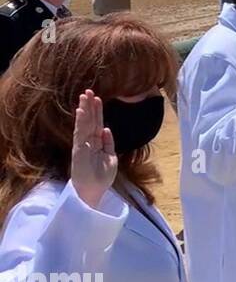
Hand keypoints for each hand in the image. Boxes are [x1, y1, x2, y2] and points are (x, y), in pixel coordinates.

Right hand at [70, 90, 116, 208]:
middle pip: (89, 121)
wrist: (93, 191)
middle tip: (89, 90)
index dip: (97, 111)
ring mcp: (83, 145)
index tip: (97, 98)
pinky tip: (81, 111)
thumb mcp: (110, 158)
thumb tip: (106, 129)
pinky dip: (81, 122)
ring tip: (85, 96)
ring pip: (84, 124)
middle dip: (89, 106)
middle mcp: (88, 142)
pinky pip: (80, 134)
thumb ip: (108, 144)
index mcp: (97, 143)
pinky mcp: (79, 150)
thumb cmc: (101, 176)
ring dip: (84, 110)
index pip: (97, 124)